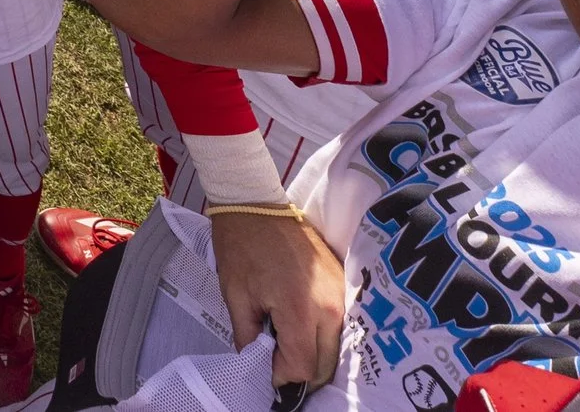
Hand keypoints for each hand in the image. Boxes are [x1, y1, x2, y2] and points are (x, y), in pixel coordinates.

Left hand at [209, 210, 344, 388]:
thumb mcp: (236, 297)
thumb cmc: (241, 247)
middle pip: (325, 365)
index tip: (264, 369)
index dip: (282, 376)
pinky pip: (340, 327)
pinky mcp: (344, 285)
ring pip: (335, 349)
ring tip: (284, 346)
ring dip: (312, 357)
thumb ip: (249, 338)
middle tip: (274, 362)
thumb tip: (256, 365)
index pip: (303, 367)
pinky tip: (300, 331)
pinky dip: (322, 338)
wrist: (256, 203)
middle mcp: (330, 307)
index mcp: (301, 310)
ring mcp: (342, 295)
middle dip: (299, 372)